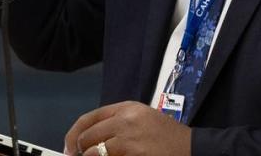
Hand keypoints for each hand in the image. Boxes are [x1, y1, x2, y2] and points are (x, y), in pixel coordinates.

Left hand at [64, 102, 190, 155]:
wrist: (192, 148)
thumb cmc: (167, 137)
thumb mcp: (141, 120)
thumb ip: (117, 124)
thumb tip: (90, 139)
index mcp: (126, 108)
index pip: (88, 118)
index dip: (74, 134)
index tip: (69, 147)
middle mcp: (125, 120)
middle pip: (87, 136)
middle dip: (79, 151)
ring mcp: (129, 138)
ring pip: (94, 151)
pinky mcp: (133, 154)